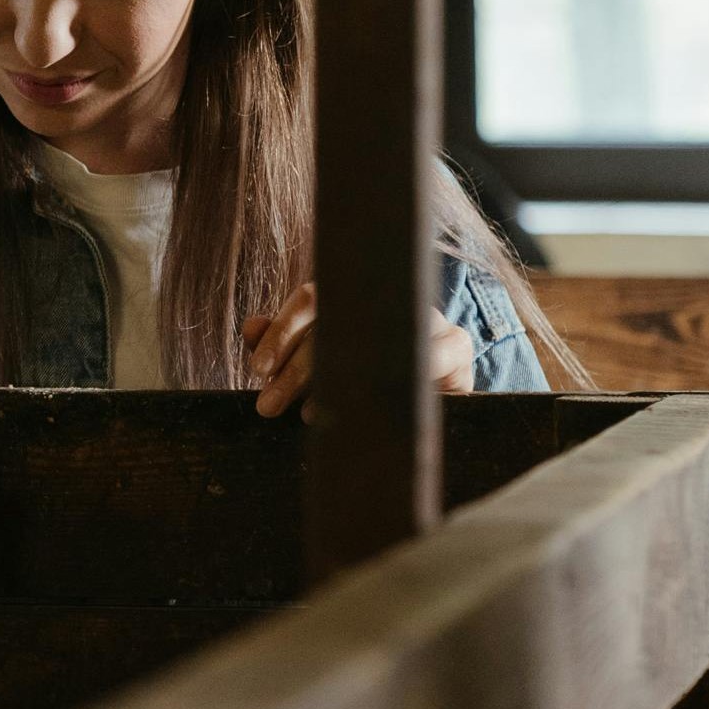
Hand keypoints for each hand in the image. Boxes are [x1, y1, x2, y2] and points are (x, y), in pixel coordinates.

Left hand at [241, 286, 475, 418]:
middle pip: (339, 323)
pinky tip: (367, 410)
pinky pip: (429, 361)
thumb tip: (250, 327)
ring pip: (380, 343)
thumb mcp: (318, 362)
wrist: (431, 399)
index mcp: (355, 294)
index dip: (282, 330)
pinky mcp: (459, 349)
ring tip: (310, 415)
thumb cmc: (365, 377)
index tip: (258, 368)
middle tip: (268, 405)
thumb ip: (284, 343)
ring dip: (340, 381)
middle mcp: (390, 297)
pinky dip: (395, 385)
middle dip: (296, 369)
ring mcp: (427, 319)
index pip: (312, 297)